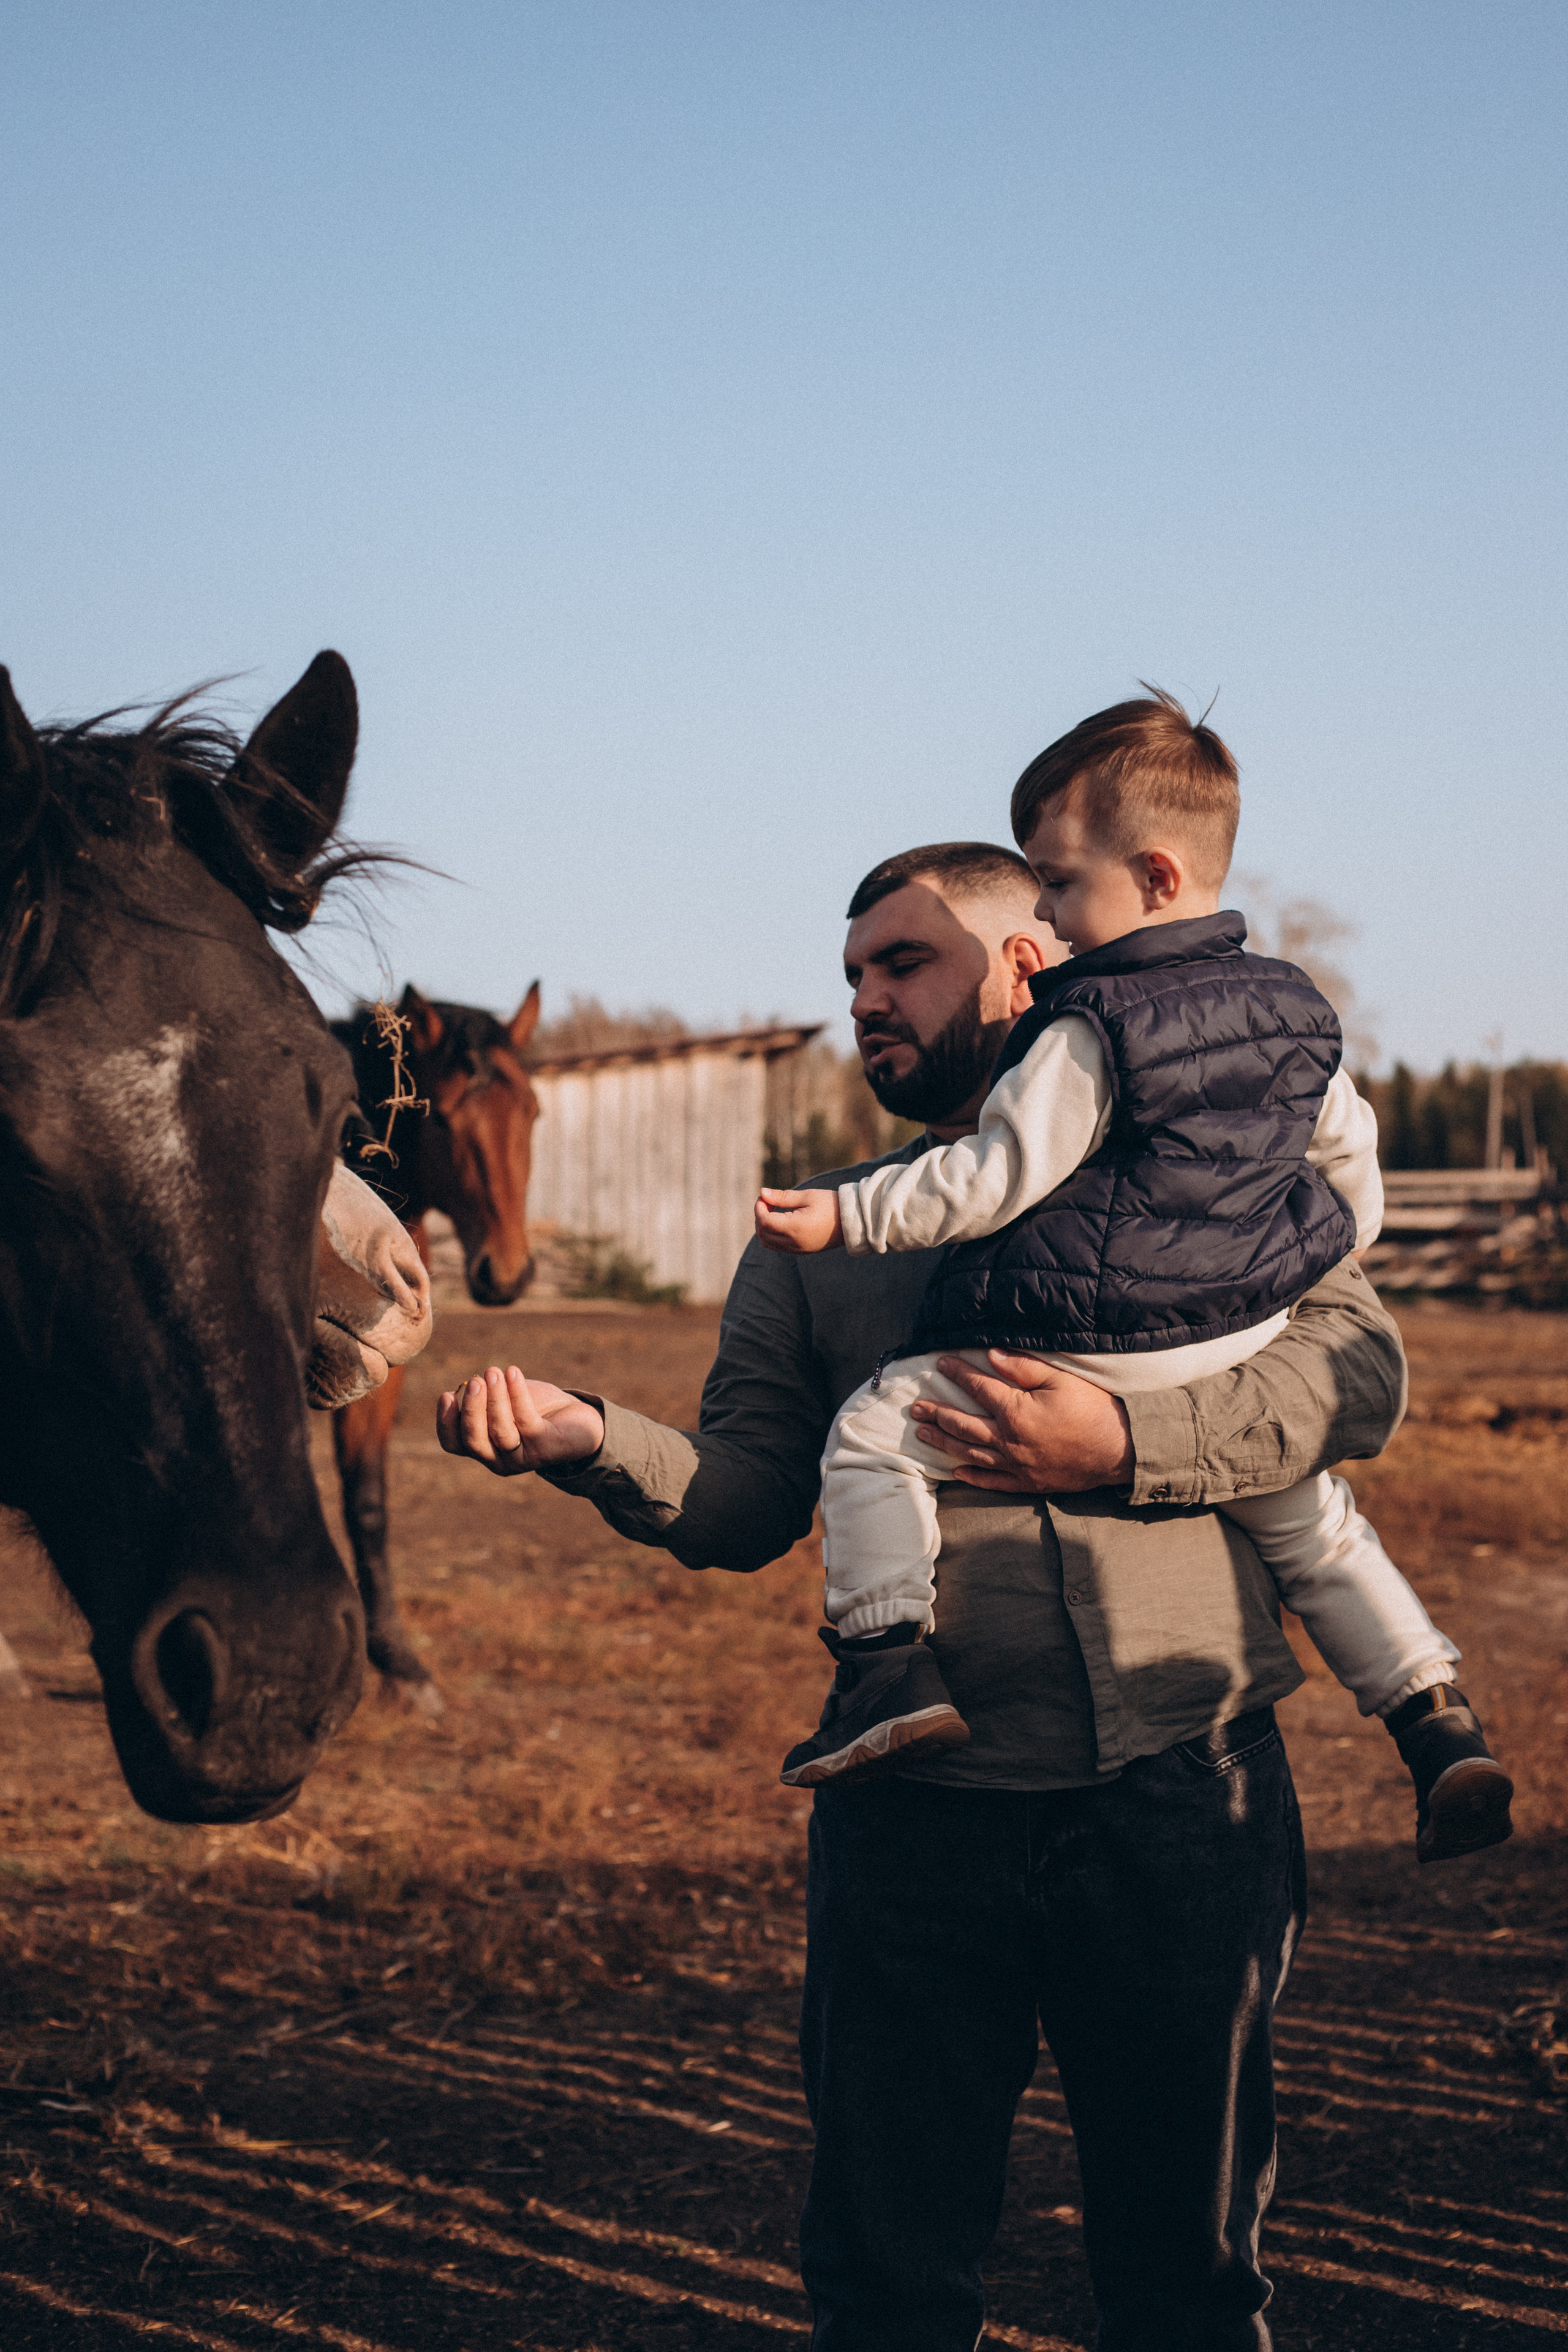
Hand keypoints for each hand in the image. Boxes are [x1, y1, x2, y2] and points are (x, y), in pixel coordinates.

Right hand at [435, 1365, 604, 1475]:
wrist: (576, 1420)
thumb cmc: (535, 1408)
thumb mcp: (504, 1399)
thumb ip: (484, 1396)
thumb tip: (470, 1384)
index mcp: (482, 1447)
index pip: (453, 1443)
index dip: (445, 1422)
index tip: (447, 1394)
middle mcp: (497, 1459)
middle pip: (474, 1441)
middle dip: (471, 1410)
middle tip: (475, 1381)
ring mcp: (521, 1457)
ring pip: (500, 1432)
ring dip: (495, 1400)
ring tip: (493, 1372)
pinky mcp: (544, 1448)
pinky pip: (526, 1421)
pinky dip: (517, 1395)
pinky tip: (513, 1372)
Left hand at [755, 1186, 843, 1253]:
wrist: (853, 1222)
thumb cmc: (831, 1205)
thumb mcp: (807, 1196)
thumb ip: (782, 1197)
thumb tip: (762, 1193)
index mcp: (795, 1228)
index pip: (765, 1221)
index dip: (759, 1208)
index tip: (764, 1196)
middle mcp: (794, 1243)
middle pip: (763, 1233)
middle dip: (759, 1217)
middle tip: (767, 1201)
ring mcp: (798, 1250)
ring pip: (768, 1243)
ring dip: (764, 1227)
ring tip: (772, 1211)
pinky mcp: (801, 1251)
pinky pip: (778, 1246)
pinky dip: (772, 1235)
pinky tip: (779, 1221)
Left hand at [910, 1351, 1133, 1492]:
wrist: (1121, 1450)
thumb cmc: (1094, 1409)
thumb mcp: (1060, 1379)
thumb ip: (1023, 1367)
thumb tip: (990, 1355)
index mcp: (1015, 1412)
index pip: (978, 1388)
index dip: (957, 1373)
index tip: (941, 1363)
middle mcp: (1009, 1441)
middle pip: (963, 1425)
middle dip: (937, 1414)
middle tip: (915, 1408)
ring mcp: (1018, 1465)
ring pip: (971, 1454)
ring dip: (944, 1443)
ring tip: (924, 1434)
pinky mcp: (1029, 1482)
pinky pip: (994, 1482)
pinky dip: (973, 1477)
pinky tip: (957, 1472)